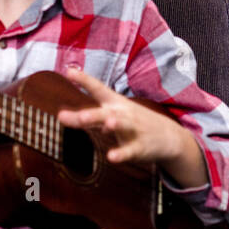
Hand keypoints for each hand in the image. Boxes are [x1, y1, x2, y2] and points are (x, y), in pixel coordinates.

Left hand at [57, 66, 206, 184]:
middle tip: (76, 116)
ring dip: (115, 124)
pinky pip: (129, 150)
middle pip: (105, 113)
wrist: (168, 137)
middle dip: (91, 115)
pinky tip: (112, 157)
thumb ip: (85, 117)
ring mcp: (133, 129)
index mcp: (115, 104)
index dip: (84, 80)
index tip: (69, 71)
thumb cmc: (133, 123)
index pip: (99, 89)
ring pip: (122, 126)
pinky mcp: (140, 147)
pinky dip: (121, 153)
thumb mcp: (111, 116)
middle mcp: (123, 114)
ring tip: (108, 124)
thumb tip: (60, 115)